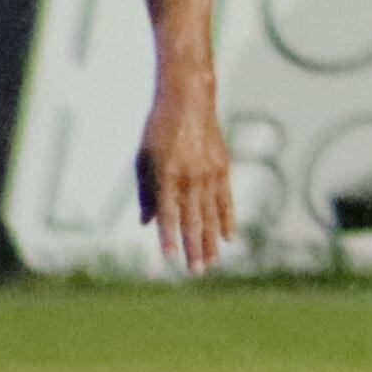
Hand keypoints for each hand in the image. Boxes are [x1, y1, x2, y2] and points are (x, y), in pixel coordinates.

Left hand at [135, 86, 236, 272]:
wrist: (188, 100)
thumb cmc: (158, 128)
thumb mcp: (143, 158)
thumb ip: (146, 192)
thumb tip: (147, 222)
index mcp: (166, 174)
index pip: (167, 213)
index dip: (168, 236)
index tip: (170, 257)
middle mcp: (190, 177)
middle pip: (193, 220)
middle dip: (194, 247)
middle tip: (196, 271)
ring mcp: (209, 174)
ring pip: (211, 215)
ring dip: (211, 241)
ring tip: (211, 263)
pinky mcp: (223, 169)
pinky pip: (226, 200)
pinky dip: (227, 220)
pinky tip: (228, 238)